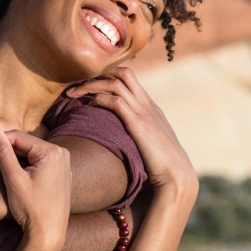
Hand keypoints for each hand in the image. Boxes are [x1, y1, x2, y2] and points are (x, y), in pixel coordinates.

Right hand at [0, 124, 70, 250]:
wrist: (48, 235)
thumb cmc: (31, 209)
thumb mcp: (13, 178)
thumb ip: (2, 151)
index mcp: (52, 151)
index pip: (16, 137)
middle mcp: (62, 153)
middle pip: (24, 145)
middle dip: (1, 150)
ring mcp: (63, 164)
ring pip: (29, 154)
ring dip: (10, 158)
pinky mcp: (60, 175)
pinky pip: (37, 163)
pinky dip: (22, 166)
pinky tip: (7, 173)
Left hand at [66, 67, 196, 201]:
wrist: (177, 177)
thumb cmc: (163, 168)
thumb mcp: (152, 146)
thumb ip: (141, 138)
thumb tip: (127, 145)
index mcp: (152, 109)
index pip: (129, 80)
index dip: (107, 78)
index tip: (89, 88)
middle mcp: (148, 106)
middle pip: (123, 73)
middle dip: (98, 75)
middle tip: (77, 86)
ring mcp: (144, 113)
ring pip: (116, 83)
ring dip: (92, 85)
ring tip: (73, 94)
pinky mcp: (138, 124)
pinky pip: (116, 101)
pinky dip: (99, 99)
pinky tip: (88, 106)